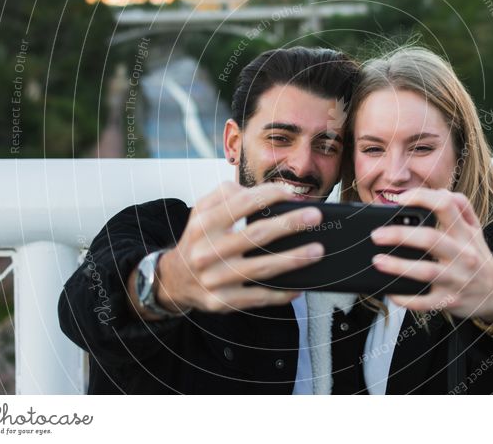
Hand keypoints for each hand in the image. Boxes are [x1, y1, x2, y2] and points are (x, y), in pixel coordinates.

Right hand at [138, 181, 325, 315]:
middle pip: (257, 235)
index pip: (242, 203)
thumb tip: (267, 192)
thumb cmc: (199, 239)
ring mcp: (215, 278)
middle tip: (315, 216)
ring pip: (263, 268)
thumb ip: (226, 194)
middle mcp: (207, 251)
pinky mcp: (223, 301)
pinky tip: (300, 286)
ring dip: (294, 259)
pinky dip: (282, 293)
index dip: (270, 195)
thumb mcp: (202, 211)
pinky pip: (259, 297)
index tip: (292, 194)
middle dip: (290, 224)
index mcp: (203, 224)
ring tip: (317, 250)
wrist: (175, 279)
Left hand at [370, 188, 492, 320]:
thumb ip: (462, 207)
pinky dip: (405, 297)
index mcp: (465, 233)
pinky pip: (424, 301)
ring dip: (398, 266)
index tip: (400, 199)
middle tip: (376, 234)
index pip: (446, 206)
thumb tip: (441, 191)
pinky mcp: (449, 301)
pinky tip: (390, 291)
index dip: (422, 198)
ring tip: (377, 261)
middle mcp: (462, 254)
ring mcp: (456, 279)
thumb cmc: (477, 257)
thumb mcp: (475, 230)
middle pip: (430, 239)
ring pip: (425, 271)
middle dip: (400, 235)